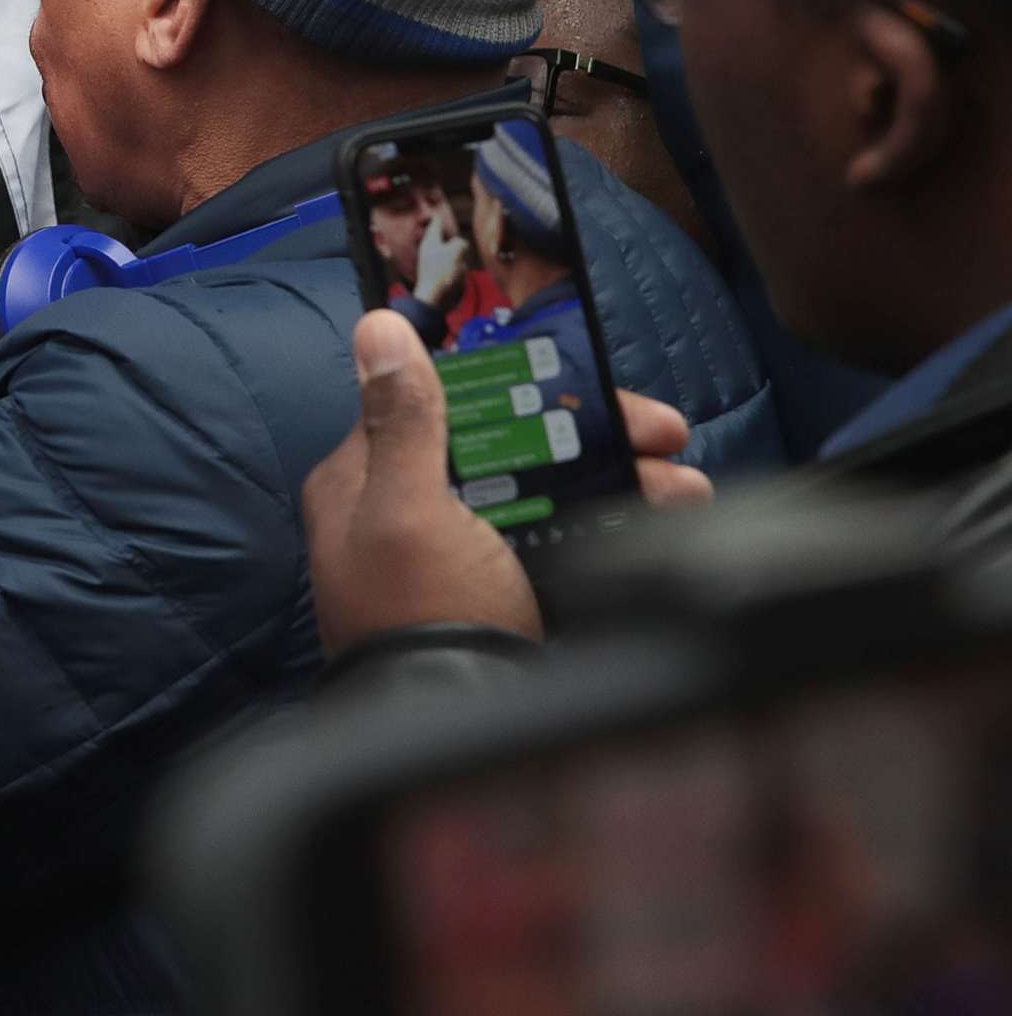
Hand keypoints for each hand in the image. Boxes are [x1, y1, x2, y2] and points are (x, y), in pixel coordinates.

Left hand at [301, 311, 714, 657]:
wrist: (457, 723)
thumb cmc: (422, 616)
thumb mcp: (410, 511)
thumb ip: (404, 421)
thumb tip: (377, 326)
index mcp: (362, 480)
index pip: (440, 399)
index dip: (518, 380)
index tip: (592, 378)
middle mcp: (405, 509)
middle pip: (502, 440)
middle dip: (590, 433)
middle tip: (665, 435)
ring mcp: (457, 551)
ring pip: (542, 486)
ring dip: (619, 476)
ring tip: (686, 484)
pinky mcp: (502, 590)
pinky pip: (561, 535)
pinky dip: (612, 522)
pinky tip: (665, 515)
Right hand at [413, 209, 471, 310]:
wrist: (433, 292)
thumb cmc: (431, 266)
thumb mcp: (429, 243)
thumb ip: (434, 229)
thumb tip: (437, 216)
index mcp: (461, 250)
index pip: (461, 242)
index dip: (451, 243)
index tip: (441, 245)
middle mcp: (465, 262)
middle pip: (459, 255)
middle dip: (450, 255)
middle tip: (436, 257)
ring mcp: (463, 276)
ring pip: (457, 267)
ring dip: (449, 266)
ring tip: (435, 268)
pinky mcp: (458, 288)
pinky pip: (455, 279)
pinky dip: (448, 278)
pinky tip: (437, 279)